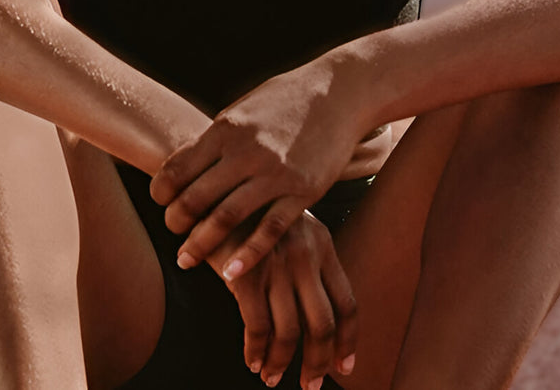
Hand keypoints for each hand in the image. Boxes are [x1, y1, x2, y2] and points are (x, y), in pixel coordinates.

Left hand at [150, 62, 366, 279]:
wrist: (339, 92)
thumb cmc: (285, 101)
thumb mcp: (243, 110)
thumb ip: (215, 139)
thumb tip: (182, 166)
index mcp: (225, 130)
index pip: (176, 169)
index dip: (161, 192)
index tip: (161, 203)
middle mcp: (246, 152)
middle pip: (195, 198)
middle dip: (175, 223)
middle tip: (172, 236)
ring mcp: (276, 173)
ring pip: (227, 218)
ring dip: (200, 245)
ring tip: (186, 261)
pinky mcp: (303, 191)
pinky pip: (270, 230)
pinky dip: (247, 254)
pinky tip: (230, 273)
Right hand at [208, 209, 357, 387]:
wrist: (211, 189)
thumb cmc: (248, 215)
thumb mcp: (289, 229)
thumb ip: (305, 263)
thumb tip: (312, 313)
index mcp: (323, 245)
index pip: (348, 304)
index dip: (348, 341)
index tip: (344, 368)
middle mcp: (306, 256)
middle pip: (323, 324)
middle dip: (318, 363)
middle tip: (310, 386)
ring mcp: (277, 265)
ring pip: (290, 331)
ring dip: (282, 363)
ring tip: (271, 378)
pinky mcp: (246, 275)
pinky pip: (257, 327)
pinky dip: (255, 350)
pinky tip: (251, 360)